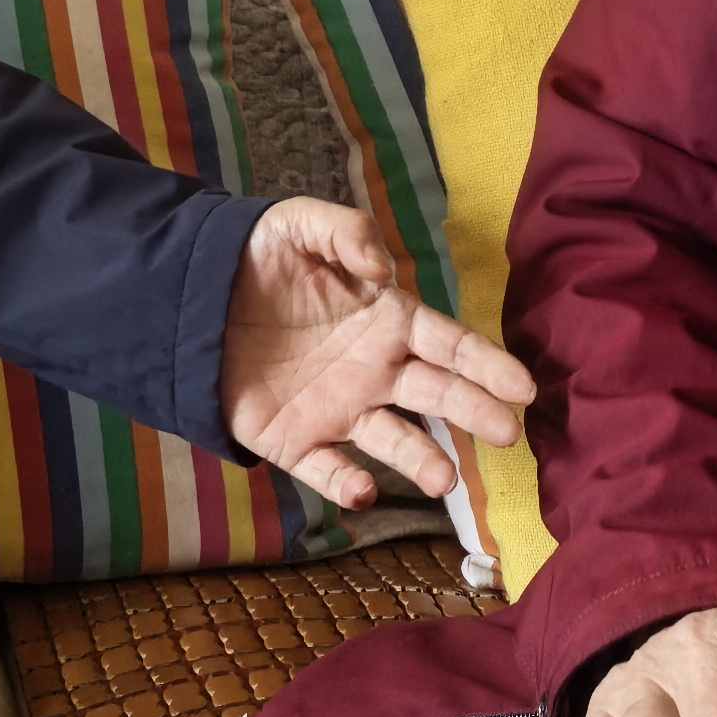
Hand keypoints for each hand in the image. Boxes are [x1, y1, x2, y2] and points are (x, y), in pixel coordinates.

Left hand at [217, 195, 534, 508]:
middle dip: (473, 412)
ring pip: (392, 441)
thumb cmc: (258, 258)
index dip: (486, 364)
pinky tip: (361, 491)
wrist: (193, 297)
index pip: (448, 344)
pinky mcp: (295, 441)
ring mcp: (338, 409)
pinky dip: (345, 483)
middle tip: (507, 432)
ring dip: (420, 460)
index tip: (523, 387)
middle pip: (435, 394)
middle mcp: (374, 370)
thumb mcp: (297, 225)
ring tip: (444, 479)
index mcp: (386, 320)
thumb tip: (383, 267)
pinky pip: (326, 468)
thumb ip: (346, 235)